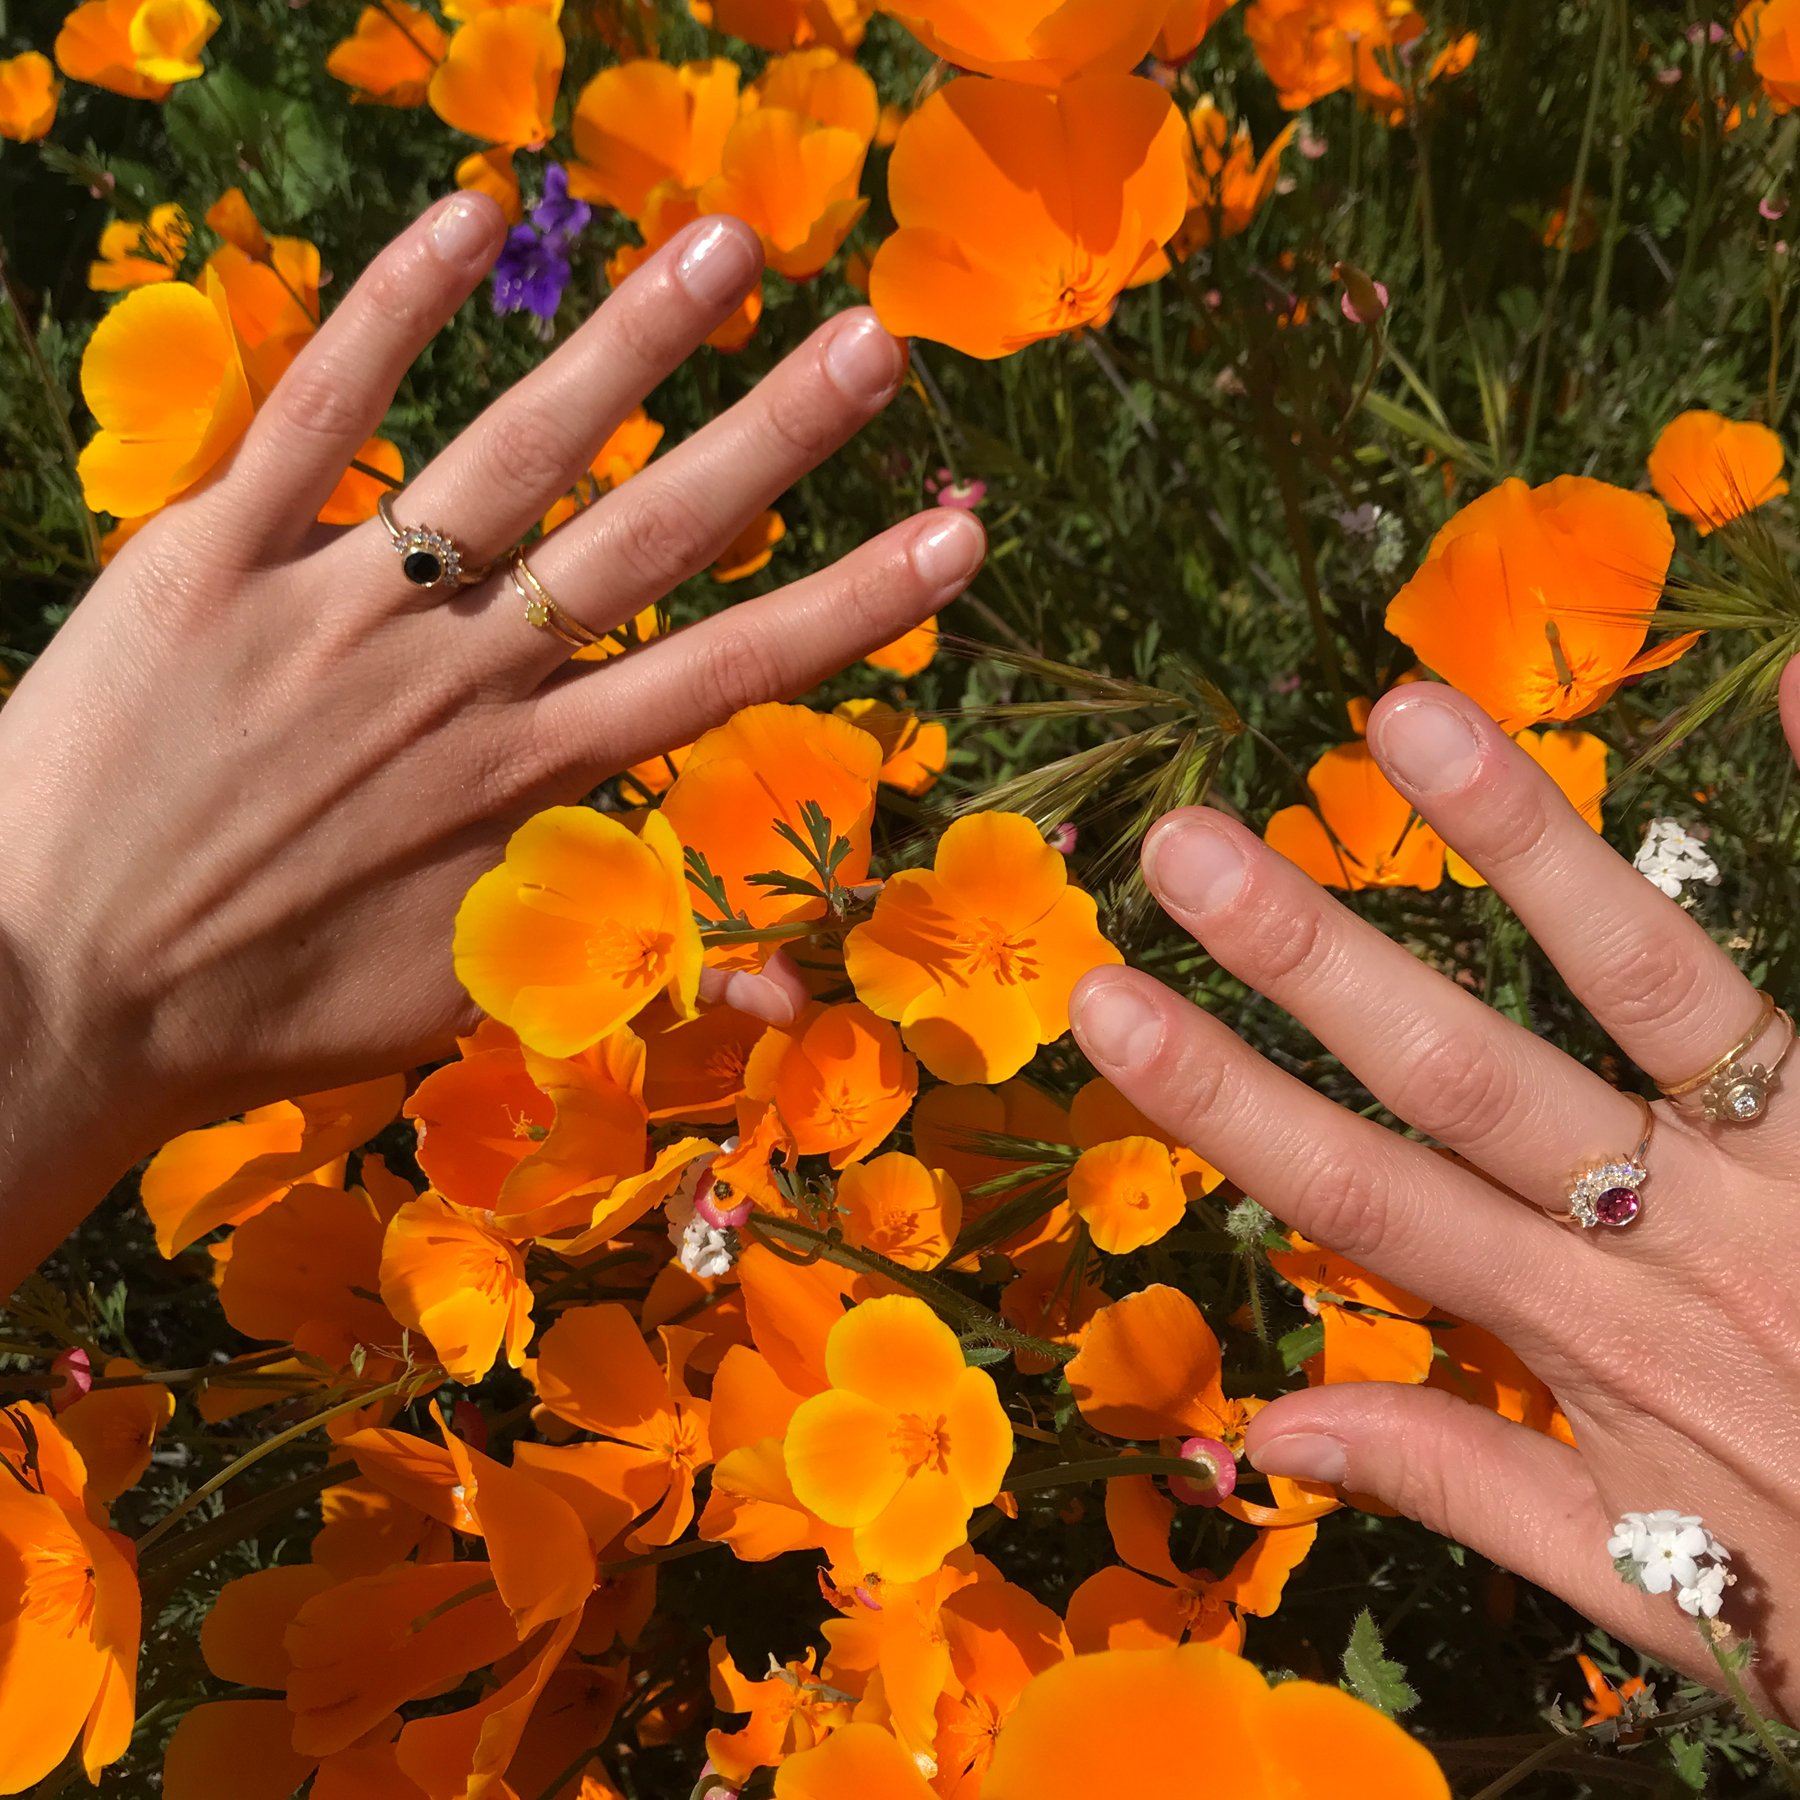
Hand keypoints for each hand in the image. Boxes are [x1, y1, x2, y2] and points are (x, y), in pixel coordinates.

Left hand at [0, 195, 985, 1286]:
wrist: (52, 993)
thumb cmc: (272, 1011)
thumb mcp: (479, 1000)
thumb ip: (639, 960)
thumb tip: (796, 988)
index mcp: (535, 783)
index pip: (733, 670)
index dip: (858, 604)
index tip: (961, 536)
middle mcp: (466, 679)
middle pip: (653, 534)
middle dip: (778, 437)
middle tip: (878, 341)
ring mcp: (342, 607)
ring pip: (514, 449)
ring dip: (629, 343)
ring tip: (730, 246)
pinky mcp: (213, 557)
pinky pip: (318, 415)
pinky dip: (390, 310)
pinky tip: (470, 218)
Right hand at [1069, 683, 1799, 1715]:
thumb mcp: (1660, 1590)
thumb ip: (1470, 1485)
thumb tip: (1265, 1430)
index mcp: (1596, 1343)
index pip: (1364, 1202)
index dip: (1222, 1101)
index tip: (1100, 1005)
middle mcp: (1686, 1231)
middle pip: (1465, 1075)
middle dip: (1314, 958)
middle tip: (1188, 843)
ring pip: (1650, 981)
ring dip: (1525, 845)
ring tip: (1406, 717)